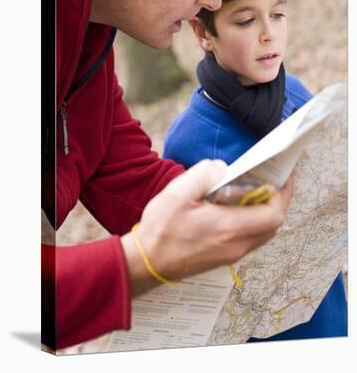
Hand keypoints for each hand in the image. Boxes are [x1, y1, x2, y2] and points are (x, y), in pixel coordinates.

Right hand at [121, 161, 293, 295]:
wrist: (147, 263)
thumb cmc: (161, 228)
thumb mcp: (179, 192)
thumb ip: (205, 173)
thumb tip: (224, 168)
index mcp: (230, 228)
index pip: (273, 214)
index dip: (283, 193)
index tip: (282, 175)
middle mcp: (236, 244)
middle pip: (273, 224)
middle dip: (278, 200)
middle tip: (273, 179)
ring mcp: (231, 254)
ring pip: (263, 233)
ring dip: (266, 211)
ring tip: (256, 190)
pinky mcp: (224, 257)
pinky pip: (250, 238)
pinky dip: (253, 221)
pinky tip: (237, 207)